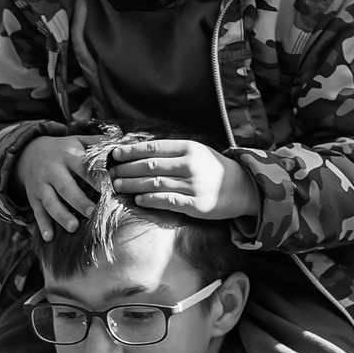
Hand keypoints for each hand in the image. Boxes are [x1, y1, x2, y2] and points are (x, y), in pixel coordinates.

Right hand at [16, 133, 100, 234]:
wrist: (29, 152)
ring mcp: (41, 184)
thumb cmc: (63, 149)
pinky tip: (49, 237)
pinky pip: (36, 211)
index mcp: (67, 155)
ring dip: (61, 215)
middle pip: (65, 186)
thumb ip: (97, 143)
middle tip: (92, 212)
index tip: (110, 190)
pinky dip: (42, 225)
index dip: (95, 179)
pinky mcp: (33, 197)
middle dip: (78, 200)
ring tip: (73, 227)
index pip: (83, 168)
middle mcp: (52, 170)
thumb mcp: (78, 140)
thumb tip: (122, 143)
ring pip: (50, 201)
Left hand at [105, 138, 255, 219]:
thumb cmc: (213, 168)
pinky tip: (138, 199)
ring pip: (155, 183)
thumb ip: (173, 151)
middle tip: (111, 172)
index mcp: (189, 148)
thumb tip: (140, 153)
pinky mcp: (195, 205)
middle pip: (150, 166)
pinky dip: (150, 199)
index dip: (131, 151)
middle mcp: (190, 165)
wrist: (242, 187)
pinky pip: (167, 201)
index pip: (153, 147)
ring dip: (133, 184)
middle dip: (127, 168)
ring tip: (118, 185)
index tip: (115, 154)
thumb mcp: (197, 152)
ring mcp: (193, 186)